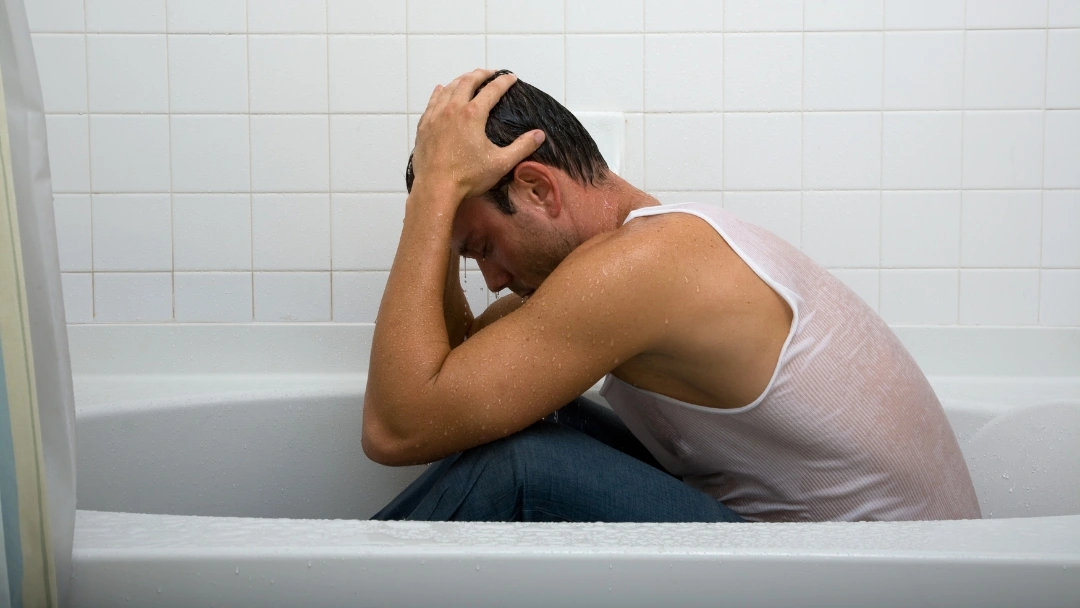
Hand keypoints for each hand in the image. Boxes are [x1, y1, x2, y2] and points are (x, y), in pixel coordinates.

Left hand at [411, 69, 545, 202]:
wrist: (435, 189)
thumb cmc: (468, 177)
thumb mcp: (501, 163)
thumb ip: (522, 147)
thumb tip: (539, 135)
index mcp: (473, 114)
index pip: (492, 90)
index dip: (503, 81)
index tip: (511, 77)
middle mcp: (453, 109)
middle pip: (467, 82)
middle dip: (481, 74)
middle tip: (490, 73)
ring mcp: (435, 116)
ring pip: (449, 88)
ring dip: (461, 80)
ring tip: (469, 78)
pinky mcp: (424, 126)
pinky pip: (432, 101)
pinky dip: (440, 92)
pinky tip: (441, 89)